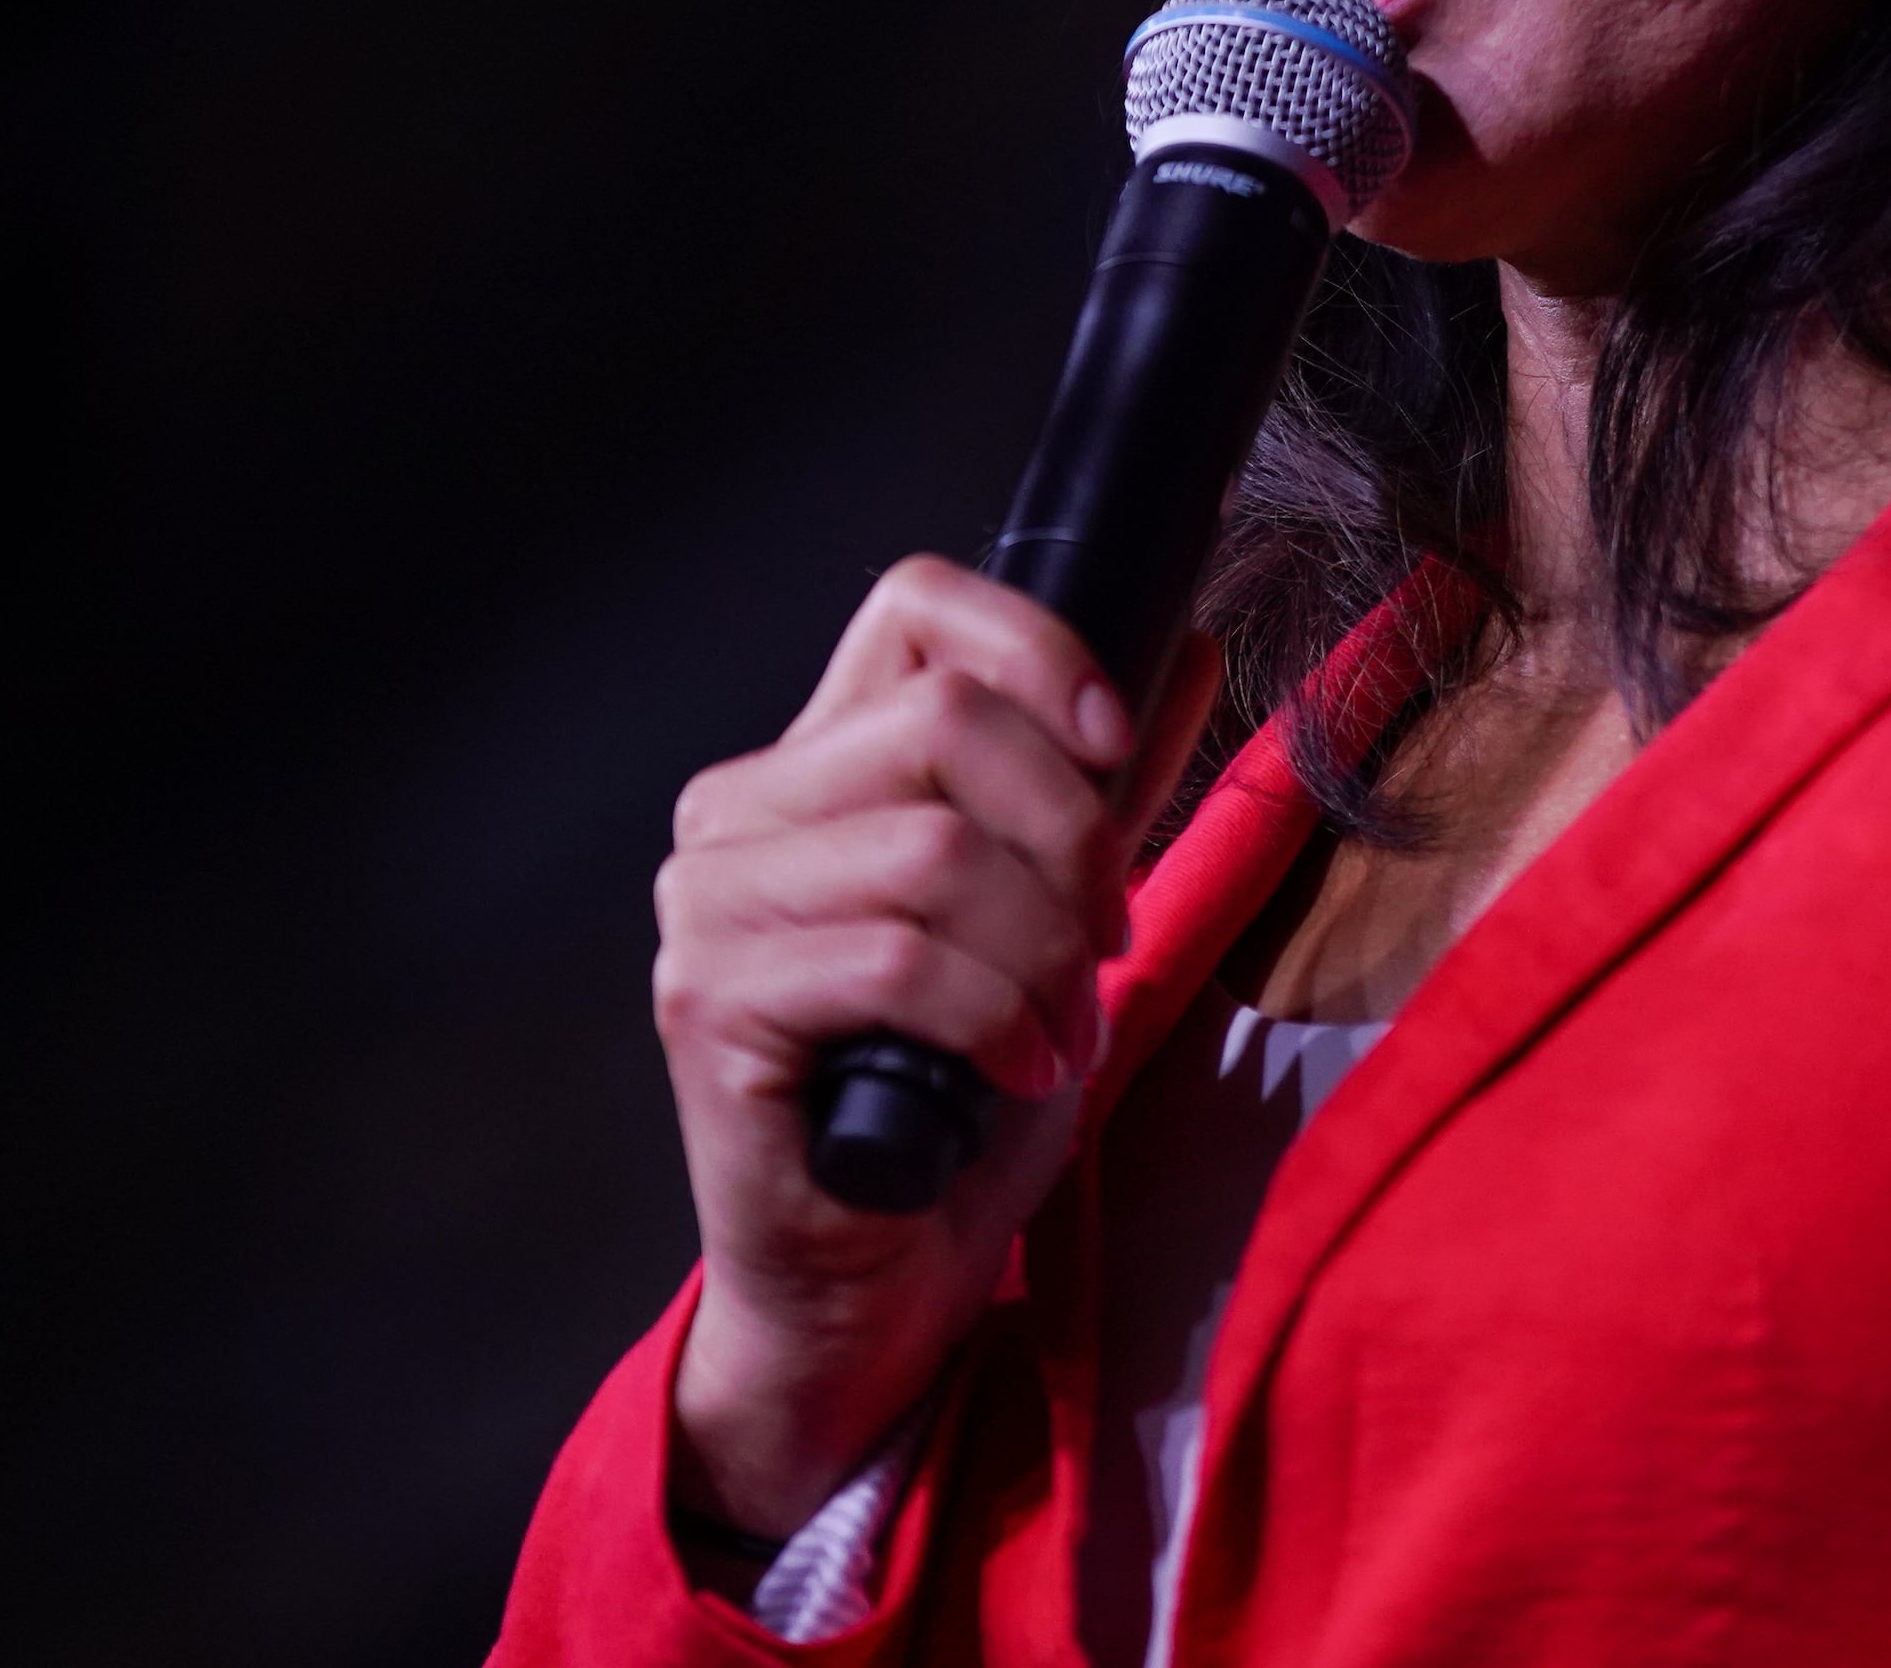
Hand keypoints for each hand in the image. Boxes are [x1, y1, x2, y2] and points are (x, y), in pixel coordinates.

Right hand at [654, 557, 1215, 1535]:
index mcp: (817, 763)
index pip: (914, 605)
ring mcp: (710, 907)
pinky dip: (994, 1014)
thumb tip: (1181, 641)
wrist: (876, 1284)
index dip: (1037, 648)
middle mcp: (738, 814)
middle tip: (1104, 937)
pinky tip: (1018, 1069)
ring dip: (1039, 950)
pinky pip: (895, 960)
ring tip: (1060, 1025)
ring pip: (930, 850)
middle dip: (1071, 834)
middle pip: (943, 722)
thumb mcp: (1056, 916)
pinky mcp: (710, 1005)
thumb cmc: (958, 1103)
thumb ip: (1103, 785)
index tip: (1113, 744)